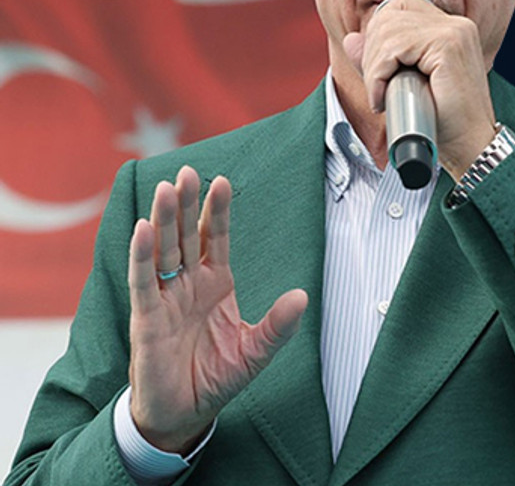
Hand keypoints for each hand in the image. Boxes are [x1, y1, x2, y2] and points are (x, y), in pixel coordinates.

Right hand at [127, 166, 307, 452]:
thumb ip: (278, 325)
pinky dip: (142, 256)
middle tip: (188, 171)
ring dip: (164, 220)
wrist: (184, 413)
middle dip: (188, 204)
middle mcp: (188, 285)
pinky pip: (144, 282)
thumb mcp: (256, 351)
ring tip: (167, 188)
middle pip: (188, 235)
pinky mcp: (146, 319)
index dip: (218, 211)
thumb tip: (302, 296)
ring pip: (164, 251)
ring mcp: (166, 299)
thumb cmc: (217, 377)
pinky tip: (143, 229)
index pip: (217, 238)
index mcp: (215, 284)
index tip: (222, 180)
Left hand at [343, 0, 497, 180]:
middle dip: (371, 53)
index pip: (400, 6)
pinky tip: (383, 98)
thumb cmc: (442, 120)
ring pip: (388, 31)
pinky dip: (379, 75)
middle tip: (377, 89)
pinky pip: (395, 48)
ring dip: (374, 68)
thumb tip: (351, 39)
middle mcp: (456, 24)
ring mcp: (454, 32)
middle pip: (389, 16)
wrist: (469, 146)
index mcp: (451, 27)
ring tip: (380, 97)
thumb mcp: (403, 83)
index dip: (379, 35)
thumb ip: (379, 59)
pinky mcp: (448, 45)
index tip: (380, 72)